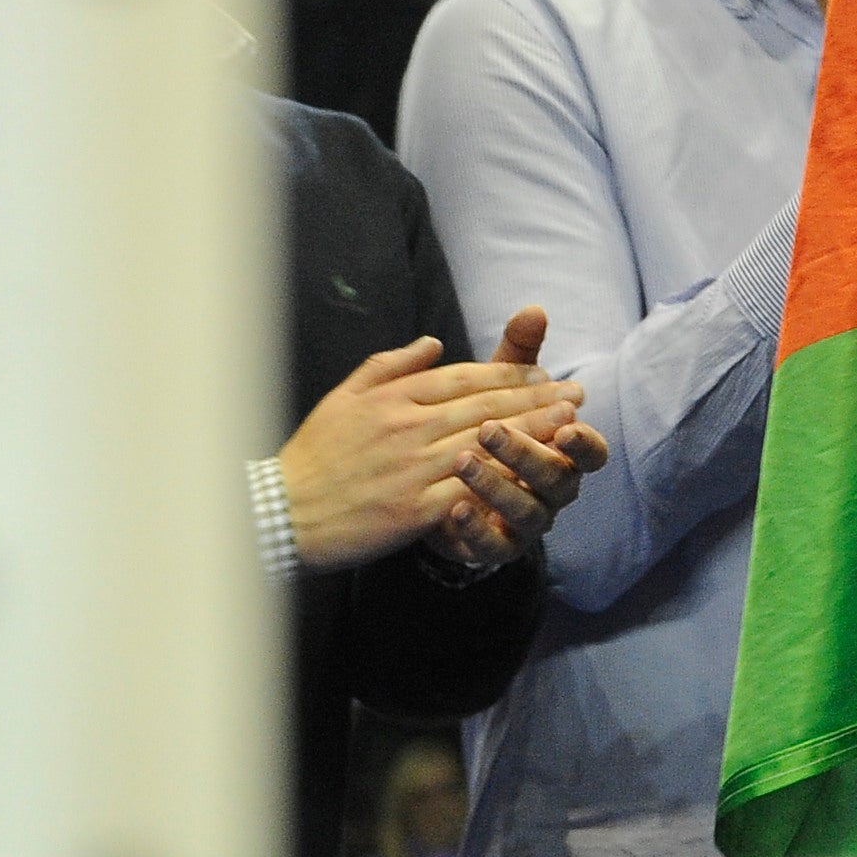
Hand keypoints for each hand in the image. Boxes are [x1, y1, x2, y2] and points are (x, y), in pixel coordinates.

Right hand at [274, 331, 585, 573]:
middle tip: (575, 392)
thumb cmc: (313, 455)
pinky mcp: (415, 508)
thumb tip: (434, 342)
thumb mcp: (343, 397)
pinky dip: (506, 478)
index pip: (465, 378)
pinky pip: (471, 488)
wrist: (281, 514)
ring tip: (570, 421)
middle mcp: (408, 427)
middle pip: (486, 407)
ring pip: (487, 443)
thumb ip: (390, 366)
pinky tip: (536, 472)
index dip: (510, 376)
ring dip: (534, 431)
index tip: (544, 375)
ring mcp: (413, 468)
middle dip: (537, 398)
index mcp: (393, 398)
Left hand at [422, 309, 610, 571]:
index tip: (567, 420)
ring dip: (496, 486)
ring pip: (527, 513)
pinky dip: (474, 528)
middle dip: (527, 453)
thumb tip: (533, 309)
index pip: (592, 451)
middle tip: (489, 429)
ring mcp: (526, 522)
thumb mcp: (498, 390)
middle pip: (558, 479)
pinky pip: (492, 546)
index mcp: (564, 453)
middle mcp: (554, 490)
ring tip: (461, 462)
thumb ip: (518, 356)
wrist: (440, 484)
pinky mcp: (494, 547)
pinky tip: (451, 509)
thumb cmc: (483, 428)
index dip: (584, 440)